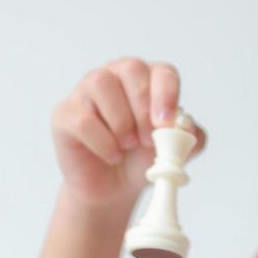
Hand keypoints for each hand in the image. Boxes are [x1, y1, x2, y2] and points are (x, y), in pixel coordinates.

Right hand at [51, 58, 206, 208]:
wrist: (114, 188)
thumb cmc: (143, 159)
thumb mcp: (176, 152)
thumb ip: (191, 138)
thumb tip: (187, 127)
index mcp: (149, 80)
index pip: (163, 72)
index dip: (167, 95)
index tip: (166, 124)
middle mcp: (117, 76)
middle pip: (131, 69)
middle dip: (143, 109)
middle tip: (147, 141)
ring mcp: (87, 91)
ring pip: (102, 84)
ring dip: (121, 122)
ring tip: (127, 146)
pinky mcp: (65, 113)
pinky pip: (83, 119)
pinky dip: (102, 142)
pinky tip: (111, 155)